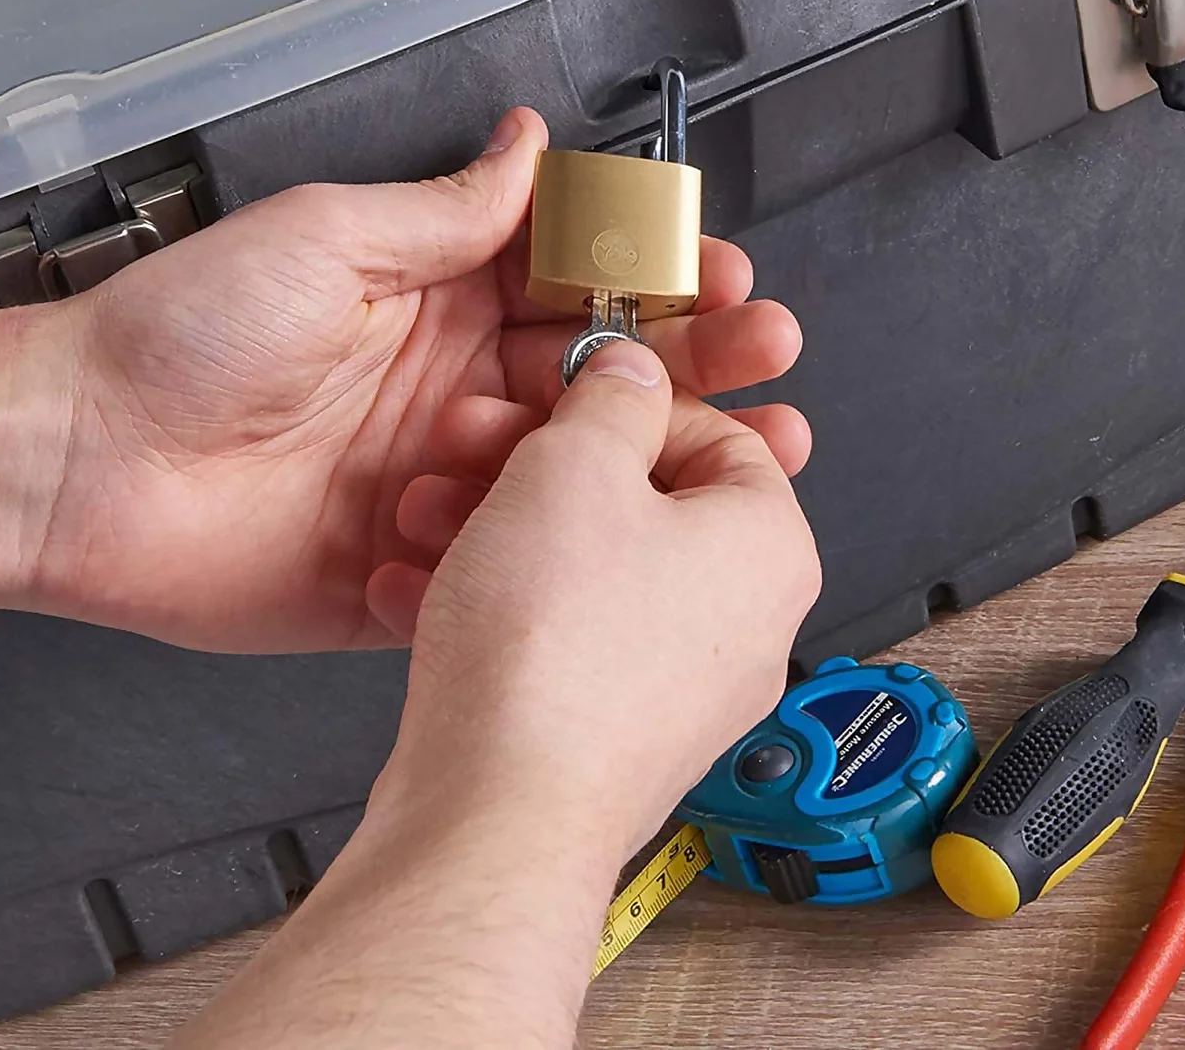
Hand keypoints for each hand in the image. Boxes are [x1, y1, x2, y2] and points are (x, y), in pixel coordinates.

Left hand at [5, 109, 807, 651]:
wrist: (78, 463)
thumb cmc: (181, 335)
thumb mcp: (328, 239)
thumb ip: (448, 209)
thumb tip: (530, 140)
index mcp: (436, 299)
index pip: (576, 285)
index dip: (656, 279)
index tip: (720, 276)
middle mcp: (448, 387)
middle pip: (599, 380)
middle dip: (693, 364)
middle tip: (767, 357)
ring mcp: (437, 482)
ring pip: (574, 473)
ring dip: (655, 463)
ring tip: (741, 455)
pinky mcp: (411, 570)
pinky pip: (506, 563)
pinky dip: (560, 551)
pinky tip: (614, 536)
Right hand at [372, 341, 821, 858]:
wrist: (496, 813)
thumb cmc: (554, 650)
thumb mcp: (576, 464)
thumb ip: (612, 397)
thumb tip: (635, 372)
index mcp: (767, 546)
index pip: (722, 435)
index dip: (631, 403)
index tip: (565, 395)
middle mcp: (741, 622)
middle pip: (641, 503)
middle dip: (539, 466)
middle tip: (477, 446)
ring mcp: (677, 686)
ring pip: (586, 569)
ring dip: (497, 528)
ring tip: (426, 514)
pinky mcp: (610, 734)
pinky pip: (556, 639)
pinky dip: (491, 605)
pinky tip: (417, 590)